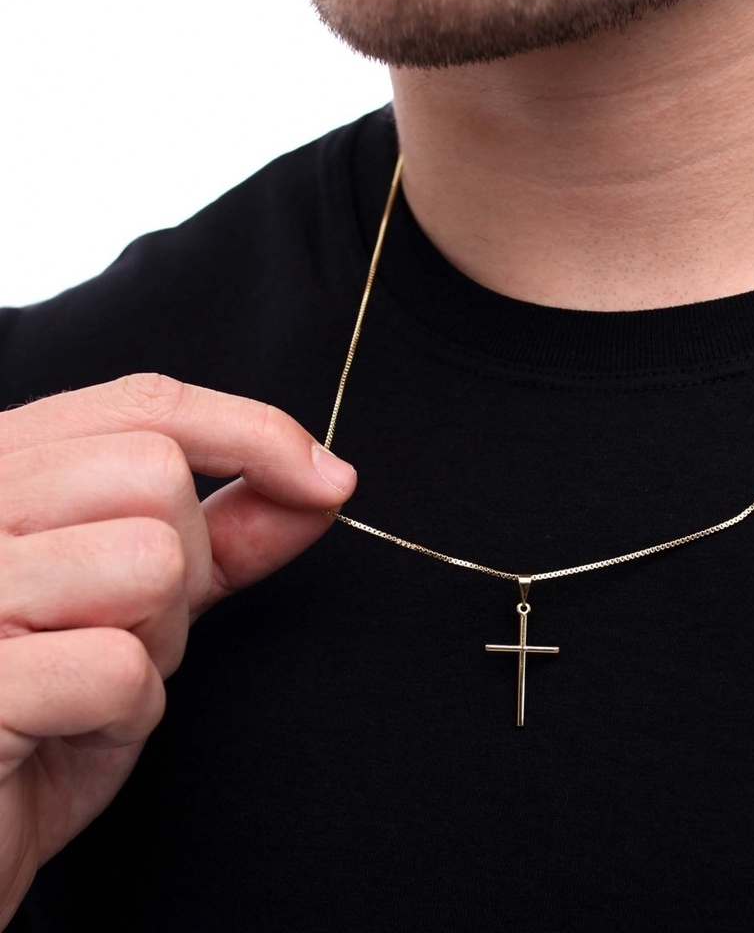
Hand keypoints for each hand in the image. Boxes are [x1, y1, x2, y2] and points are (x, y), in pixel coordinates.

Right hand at [0, 374, 355, 925]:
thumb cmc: (43, 716)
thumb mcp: (141, 604)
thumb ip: (226, 533)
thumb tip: (324, 479)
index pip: (143, 404)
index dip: (254, 432)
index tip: (326, 479)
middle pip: (154, 473)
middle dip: (184, 565)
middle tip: (127, 633)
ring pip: (149, 560)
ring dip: (156, 641)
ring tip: (90, 682)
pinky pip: (118, 667)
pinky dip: (126, 713)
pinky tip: (68, 732)